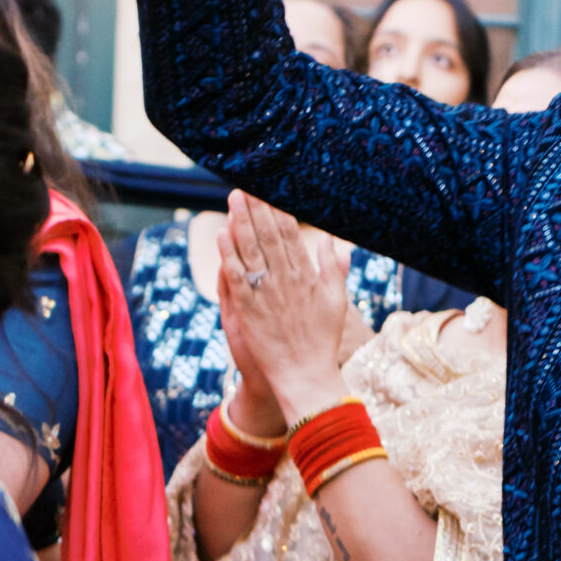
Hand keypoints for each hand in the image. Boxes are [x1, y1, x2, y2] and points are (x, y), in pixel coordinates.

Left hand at [215, 193, 350, 423]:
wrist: (304, 375)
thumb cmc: (322, 341)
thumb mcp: (337, 302)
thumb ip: (334, 269)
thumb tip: (333, 241)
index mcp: (307, 276)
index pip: (290, 235)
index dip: (278, 211)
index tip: (268, 191)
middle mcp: (286, 280)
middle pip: (269, 236)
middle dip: (257, 209)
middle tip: (246, 185)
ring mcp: (266, 294)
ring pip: (251, 250)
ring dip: (241, 222)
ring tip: (233, 199)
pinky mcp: (248, 309)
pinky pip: (236, 276)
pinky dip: (229, 254)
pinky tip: (223, 234)